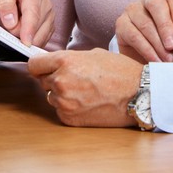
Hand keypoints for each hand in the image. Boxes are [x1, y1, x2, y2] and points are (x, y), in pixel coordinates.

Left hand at [0, 0, 54, 46]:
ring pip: (39, 37)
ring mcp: (49, 15)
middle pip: (35, 28)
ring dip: (21, 36)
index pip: (33, 13)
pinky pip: (40, 40)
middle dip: (16, 31)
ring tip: (12, 22)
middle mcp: (45, 3)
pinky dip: (28, 39)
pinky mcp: (49, 25)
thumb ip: (3, 3)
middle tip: (4, 19)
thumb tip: (10, 22)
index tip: (25, 41)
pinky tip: (20, 28)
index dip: (29, 29)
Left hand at [28, 49, 142, 126]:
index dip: (40, 66)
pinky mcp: (69, 119)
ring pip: (51, 96)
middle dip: (54, 78)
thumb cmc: (120, 71)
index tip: (45, 67)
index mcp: (65, 62)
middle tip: (76, 78)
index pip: (33, 65)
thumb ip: (68, 59)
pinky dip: (70, 107)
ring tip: (85, 91)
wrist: (139, 94)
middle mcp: (60, 82)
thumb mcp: (92, 54)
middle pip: (42, 80)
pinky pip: (60, 110)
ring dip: (62, 94)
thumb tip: (53, 64)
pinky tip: (87, 102)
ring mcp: (64, 103)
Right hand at [115, 0, 172, 62]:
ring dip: (157, 43)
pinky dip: (146, 50)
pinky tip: (155, 61)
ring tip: (167, 60)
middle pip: (155, 3)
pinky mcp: (122, 24)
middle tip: (172, 47)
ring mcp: (134, 10)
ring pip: (144, 22)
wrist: (158, 65)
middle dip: (165, 26)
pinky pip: (133, 34)